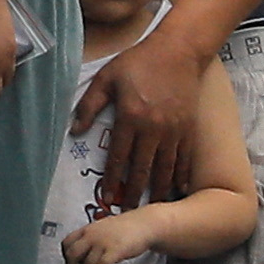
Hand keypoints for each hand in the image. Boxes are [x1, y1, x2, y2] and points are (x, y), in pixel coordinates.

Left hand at [64, 212, 157, 263]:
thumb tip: (81, 256)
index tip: (74, 262)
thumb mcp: (102, 229)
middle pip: (72, 255)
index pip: (66, 243)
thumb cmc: (125, 228)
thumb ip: (90, 239)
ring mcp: (103, 242)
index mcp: (87, 229)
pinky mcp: (114, 250)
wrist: (145, 224)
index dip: (67, 256)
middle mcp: (92, 235)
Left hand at [95, 22, 212, 206]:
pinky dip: (180, 175)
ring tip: (151, 206)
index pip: (118, 157)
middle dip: (134, 192)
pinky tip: (177, 189)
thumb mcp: (106, 78)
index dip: (111, 179)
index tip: (106, 197)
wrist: (178, 51)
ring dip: (157, 190)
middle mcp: (153, 128)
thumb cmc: (138, 62)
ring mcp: (173, 130)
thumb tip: (74, 131)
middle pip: (142, 168)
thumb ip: (88, 105)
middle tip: (128, 212)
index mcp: (130, 117)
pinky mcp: (188, 128)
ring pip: (165, 168)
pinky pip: (184, 158)